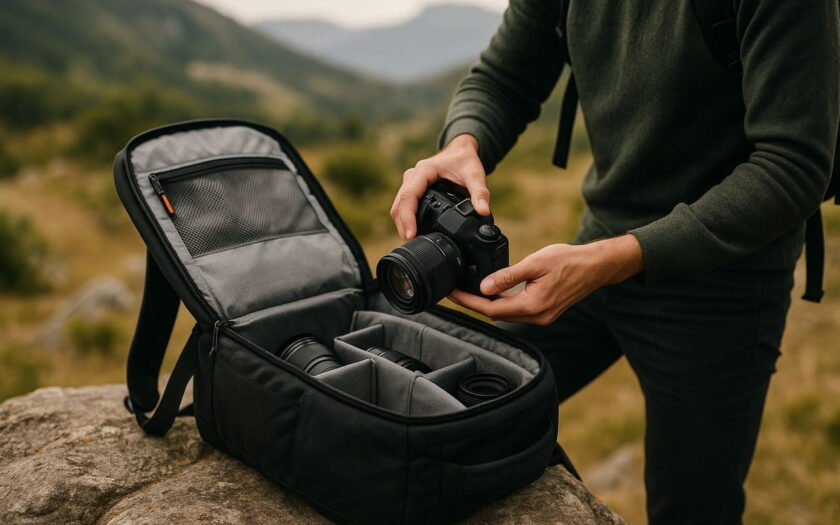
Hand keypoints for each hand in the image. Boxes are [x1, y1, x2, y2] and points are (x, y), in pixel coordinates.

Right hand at [390, 134, 489, 240]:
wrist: (460, 152)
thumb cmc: (465, 160)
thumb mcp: (475, 174)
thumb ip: (480, 192)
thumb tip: (483, 211)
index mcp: (423, 171)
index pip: (408, 196)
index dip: (407, 217)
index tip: (411, 234)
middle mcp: (412, 177)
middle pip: (398, 205)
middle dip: (403, 226)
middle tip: (413, 244)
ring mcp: (409, 183)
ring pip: (398, 207)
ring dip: (403, 225)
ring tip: (413, 242)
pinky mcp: (411, 190)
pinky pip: (403, 207)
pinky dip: (406, 220)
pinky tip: (414, 232)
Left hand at [448, 235, 644, 324]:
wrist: (595, 266)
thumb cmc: (569, 261)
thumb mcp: (535, 263)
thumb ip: (508, 276)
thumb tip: (484, 286)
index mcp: (532, 306)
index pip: (490, 309)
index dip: (468, 301)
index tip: (452, 293)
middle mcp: (536, 317)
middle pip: (495, 314)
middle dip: (473, 303)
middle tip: (454, 291)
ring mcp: (541, 317)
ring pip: (505, 313)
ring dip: (487, 304)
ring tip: (467, 291)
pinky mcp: (544, 312)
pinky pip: (516, 310)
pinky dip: (501, 302)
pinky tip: (492, 292)